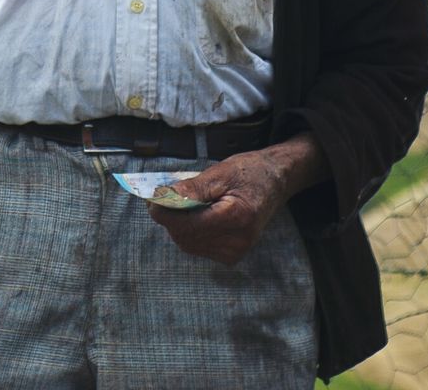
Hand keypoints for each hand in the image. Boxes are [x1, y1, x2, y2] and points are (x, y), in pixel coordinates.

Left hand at [146, 133, 328, 267]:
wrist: (275, 182)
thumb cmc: (249, 172)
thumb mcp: (221, 172)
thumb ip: (193, 188)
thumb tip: (164, 196)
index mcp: (237, 217)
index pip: (190, 225)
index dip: (166, 214)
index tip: (152, 200)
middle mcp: (238, 241)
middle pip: (187, 237)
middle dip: (169, 219)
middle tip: (159, 198)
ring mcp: (237, 251)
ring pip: (190, 244)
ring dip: (177, 226)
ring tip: (176, 204)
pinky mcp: (233, 254)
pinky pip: (200, 247)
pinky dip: (189, 232)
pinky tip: (192, 215)